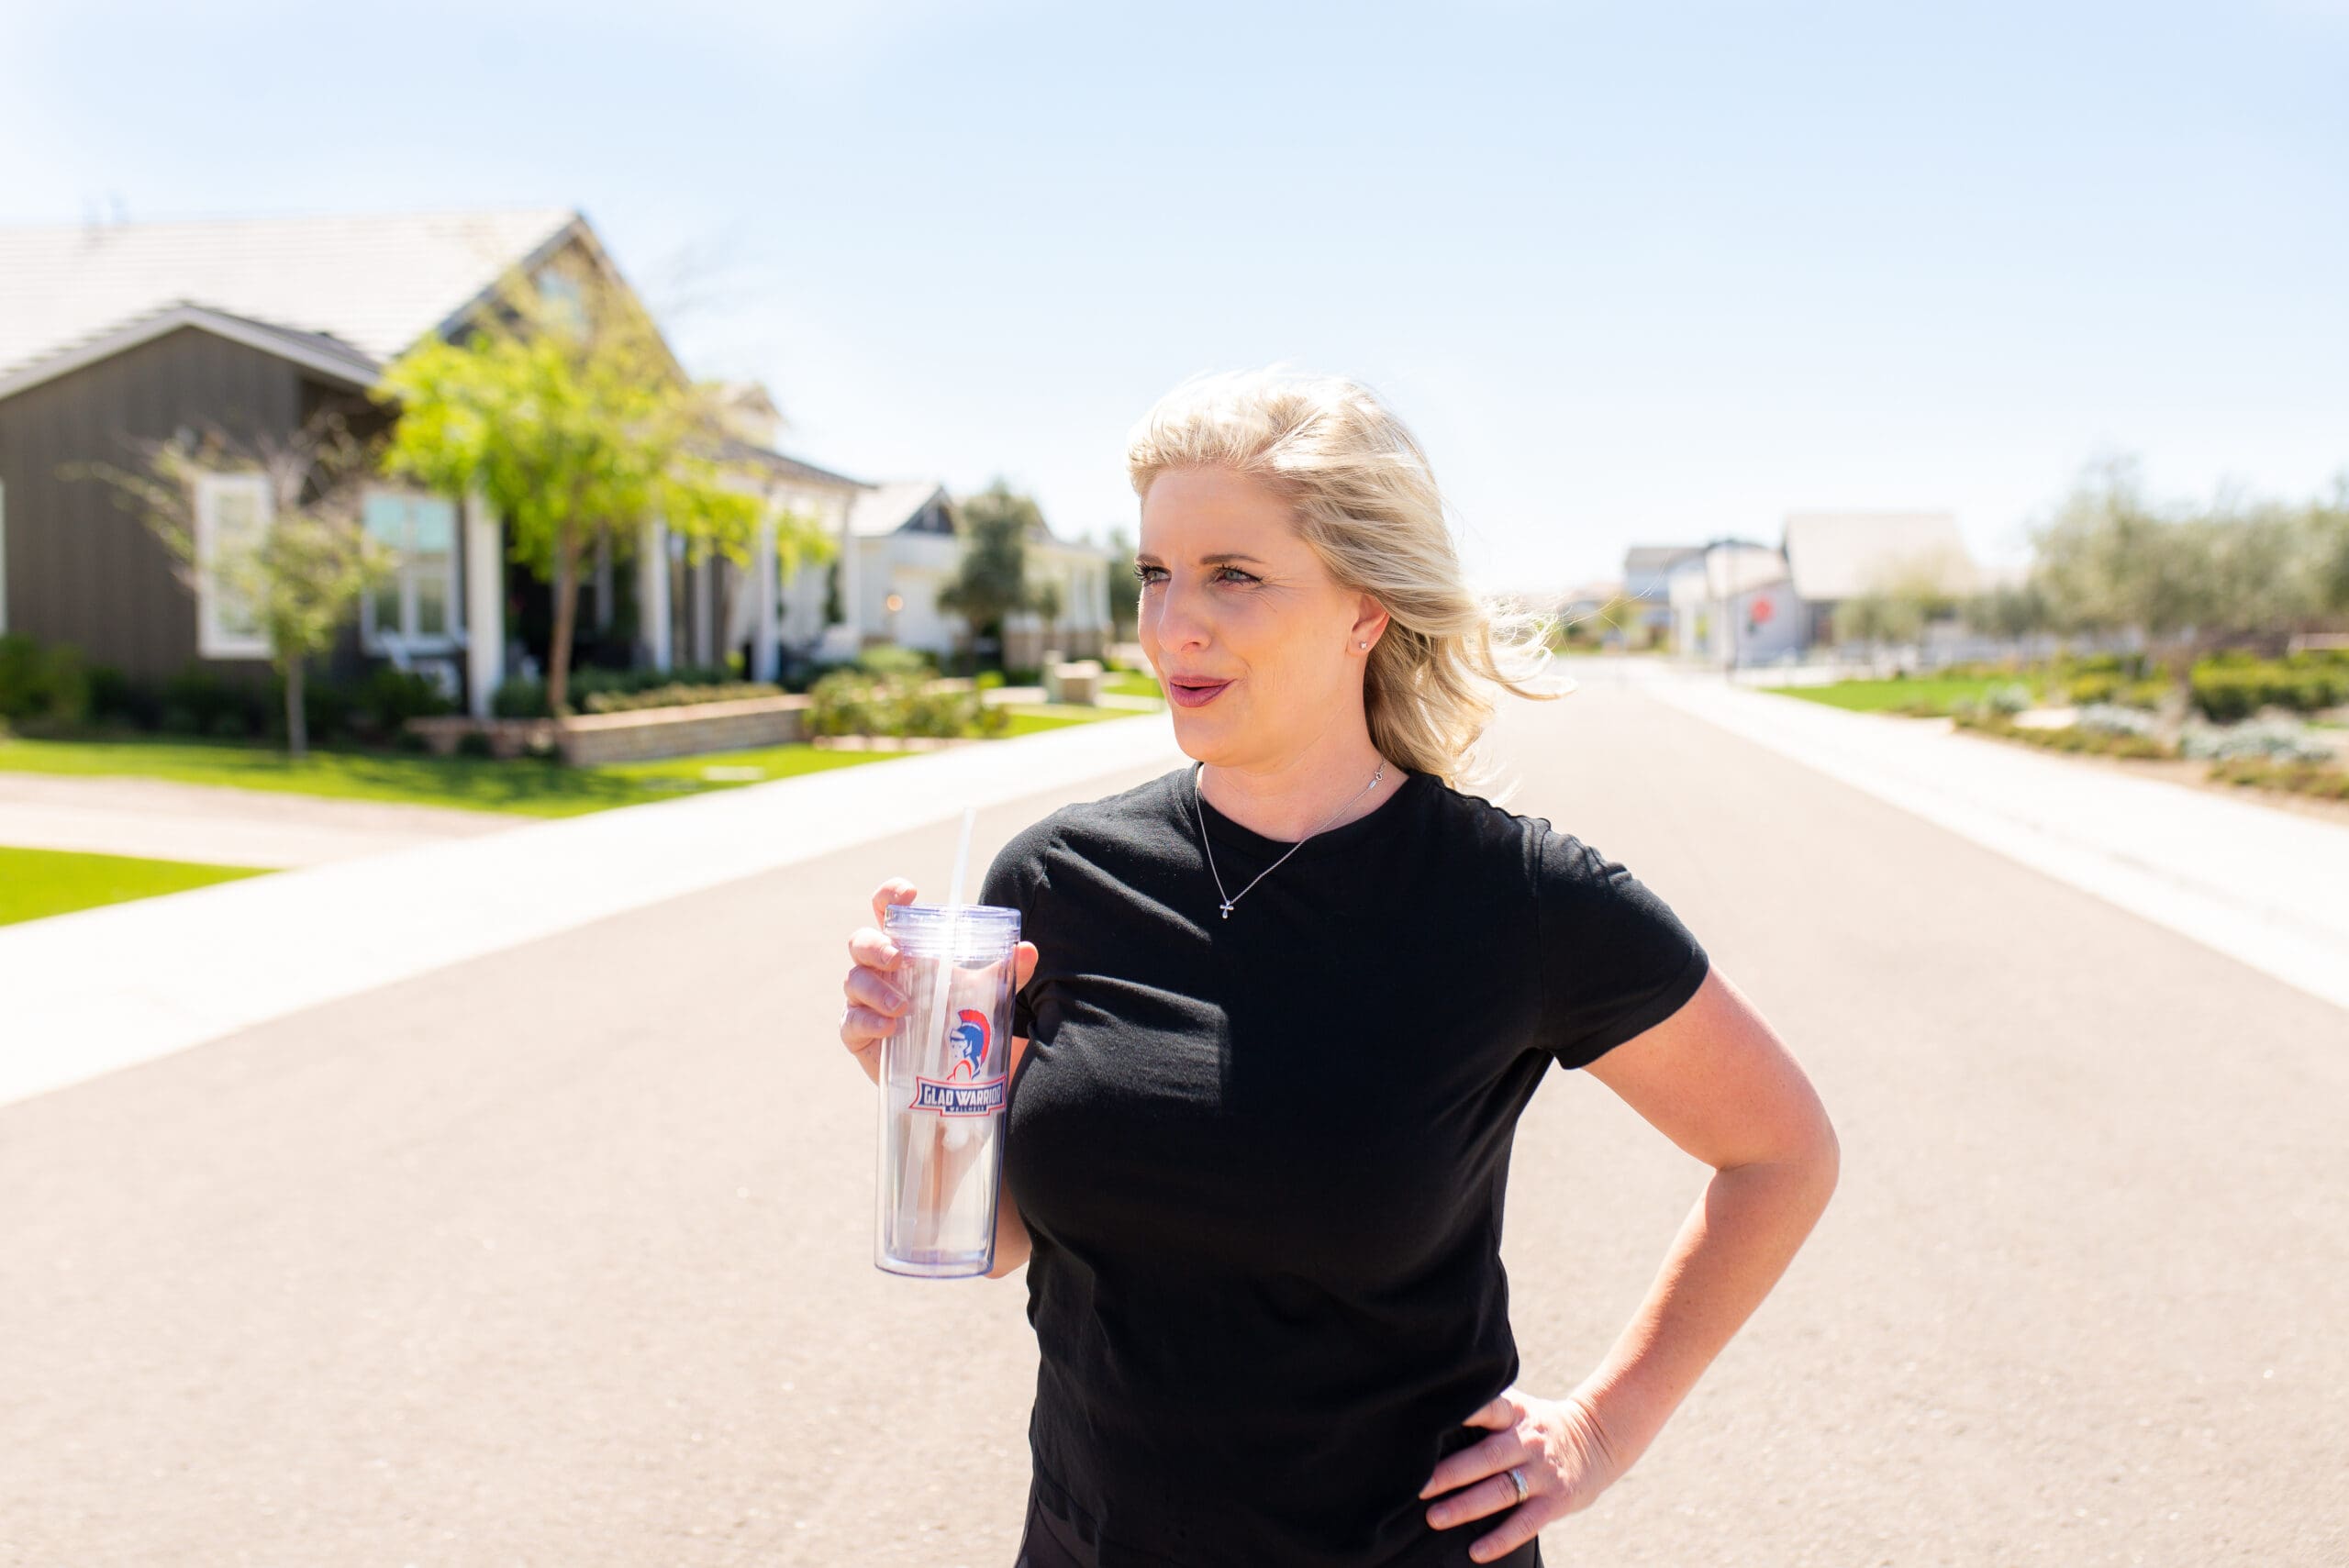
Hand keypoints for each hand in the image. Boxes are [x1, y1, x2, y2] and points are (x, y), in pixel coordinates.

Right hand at [841, 878, 1037, 1085]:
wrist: (942, 1074)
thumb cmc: (954, 1020)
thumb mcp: (984, 994)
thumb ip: (1006, 972)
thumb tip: (1027, 949)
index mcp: (905, 948)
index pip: (885, 911)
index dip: (889, 896)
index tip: (907, 894)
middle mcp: (879, 969)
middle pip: (860, 941)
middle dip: (876, 946)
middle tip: (899, 959)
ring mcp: (863, 1000)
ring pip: (853, 979)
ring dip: (876, 990)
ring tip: (903, 1007)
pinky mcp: (856, 1032)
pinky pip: (851, 1020)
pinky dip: (869, 1021)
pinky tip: (891, 1028)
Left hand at [1418, 1385, 1624, 1562]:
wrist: (1598, 1440)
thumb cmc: (1538, 1424)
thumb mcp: (1518, 1407)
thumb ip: (1485, 1409)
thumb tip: (1435, 1408)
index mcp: (1515, 1413)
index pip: (1490, 1407)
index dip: (1466, 1412)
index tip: (1436, 1422)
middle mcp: (1527, 1442)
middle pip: (1487, 1457)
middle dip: (1452, 1473)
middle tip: (1419, 1486)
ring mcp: (1542, 1473)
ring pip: (1501, 1492)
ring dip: (1466, 1506)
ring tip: (1435, 1518)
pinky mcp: (1555, 1501)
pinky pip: (1525, 1523)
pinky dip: (1501, 1539)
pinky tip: (1476, 1552)